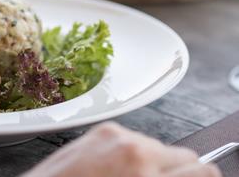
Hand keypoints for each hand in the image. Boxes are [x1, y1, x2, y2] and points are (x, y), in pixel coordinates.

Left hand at [22, 122, 220, 176]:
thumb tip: (187, 174)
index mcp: (142, 170)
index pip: (199, 170)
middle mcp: (131, 145)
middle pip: (183, 154)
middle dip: (175, 173)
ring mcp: (114, 133)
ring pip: (156, 145)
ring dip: (152, 162)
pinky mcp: (101, 129)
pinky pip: (133, 139)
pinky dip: (131, 153)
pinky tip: (116, 169)